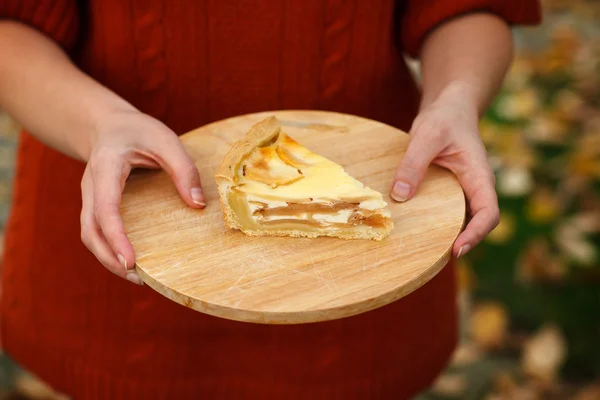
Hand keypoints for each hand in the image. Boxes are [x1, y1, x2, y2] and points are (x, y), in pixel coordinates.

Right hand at [80, 110, 204, 284]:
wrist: (107, 125)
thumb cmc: (138, 130)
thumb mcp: (165, 140)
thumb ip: (183, 169)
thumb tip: (197, 204)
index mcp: (106, 167)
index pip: (105, 207)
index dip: (116, 237)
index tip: (130, 262)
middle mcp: (91, 185)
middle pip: (90, 230)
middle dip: (109, 257)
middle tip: (138, 278)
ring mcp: (90, 197)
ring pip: (89, 235)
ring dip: (107, 258)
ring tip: (137, 277)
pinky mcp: (94, 205)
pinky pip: (96, 232)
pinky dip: (109, 250)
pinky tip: (130, 261)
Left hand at [390, 83, 499, 257]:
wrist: (450, 109)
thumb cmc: (444, 118)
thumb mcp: (427, 135)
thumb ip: (414, 163)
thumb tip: (399, 195)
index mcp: (480, 176)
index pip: (488, 213)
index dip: (476, 234)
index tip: (457, 249)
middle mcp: (475, 188)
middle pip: (476, 224)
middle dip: (460, 243)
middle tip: (433, 260)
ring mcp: (463, 192)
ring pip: (461, 221)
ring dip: (446, 235)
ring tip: (422, 252)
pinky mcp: (449, 192)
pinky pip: (446, 212)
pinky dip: (435, 223)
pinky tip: (414, 229)